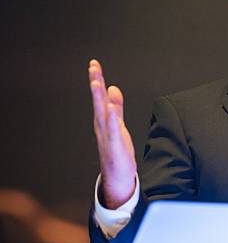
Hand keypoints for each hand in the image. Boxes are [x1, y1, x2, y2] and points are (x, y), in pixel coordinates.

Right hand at [88, 59, 136, 208]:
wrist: (117, 178)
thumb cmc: (117, 151)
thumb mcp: (118, 125)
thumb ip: (116, 107)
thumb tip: (113, 88)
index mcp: (103, 121)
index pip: (99, 97)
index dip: (97, 80)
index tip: (94, 64)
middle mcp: (102, 127)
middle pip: (98, 102)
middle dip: (95, 84)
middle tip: (93, 67)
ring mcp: (107, 137)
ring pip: (102, 115)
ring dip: (99, 100)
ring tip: (98, 83)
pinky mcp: (114, 148)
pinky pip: (112, 133)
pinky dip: (111, 121)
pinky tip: (111, 110)